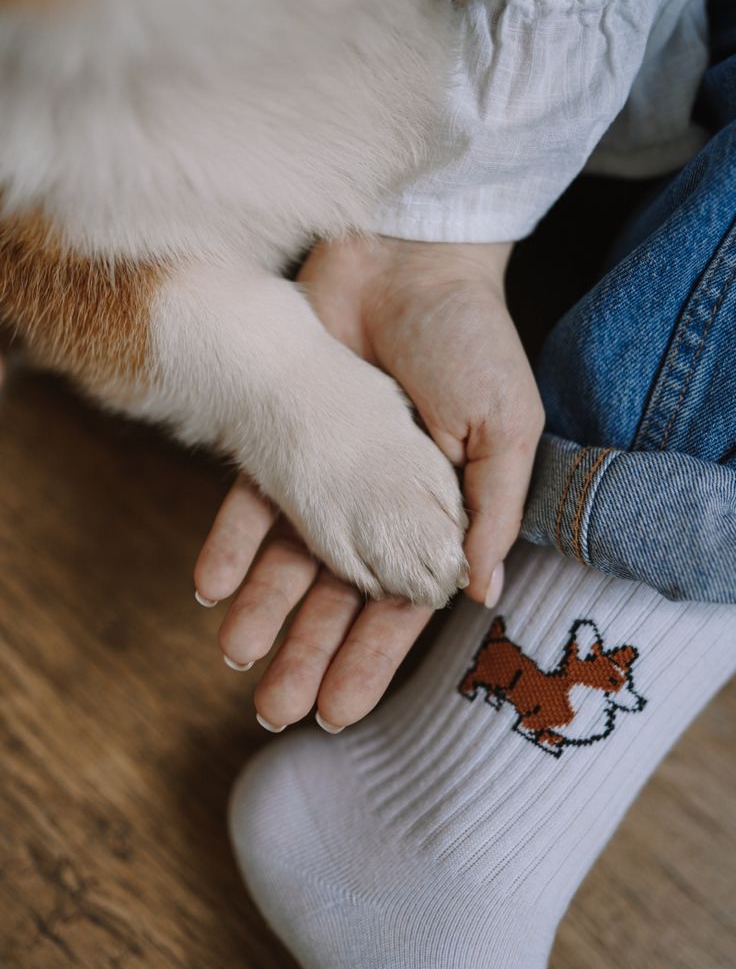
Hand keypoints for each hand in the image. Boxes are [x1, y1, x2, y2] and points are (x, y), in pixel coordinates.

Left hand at [194, 235, 543, 730]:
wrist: (407, 257)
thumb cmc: (471, 341)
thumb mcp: (505, 430)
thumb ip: (494, 512)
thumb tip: (479, 595)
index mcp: (439, 510)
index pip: (401, 601)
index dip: (372, 659)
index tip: (340, 711)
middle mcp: (379, 502)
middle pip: (337, 594)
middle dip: (307, 653)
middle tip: (273, 710)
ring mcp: (328, 471)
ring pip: (290, 557)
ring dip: (263, 609)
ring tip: (233, 658)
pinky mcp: (284, 434)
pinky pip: (253, 500)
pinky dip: (232, 543)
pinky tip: (209, 586)